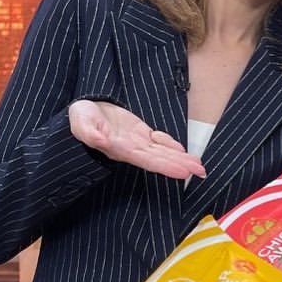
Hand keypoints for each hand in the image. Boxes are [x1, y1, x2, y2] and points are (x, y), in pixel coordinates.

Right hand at [69, 99, 204, 179]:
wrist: (85, 110)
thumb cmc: (82, 116)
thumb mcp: (81, 120)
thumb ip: (89, 131)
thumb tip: (100, 140)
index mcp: (119, 148)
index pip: (146, 159)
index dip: (165, 165)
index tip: (182, 172)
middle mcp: (131, 148)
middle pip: (159, 159)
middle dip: (179, 165)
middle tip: (200, 172)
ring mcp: (137, 141)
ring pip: (162, 151)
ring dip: (180, 159)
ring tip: (199, 166)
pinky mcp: (140, 133)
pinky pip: (158, 141)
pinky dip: (171, 145)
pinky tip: (184, 151)